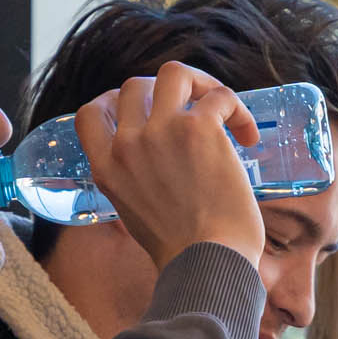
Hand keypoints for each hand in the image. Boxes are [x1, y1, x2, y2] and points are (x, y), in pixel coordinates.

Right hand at [70, 63, 262, 269]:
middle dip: (165, 92)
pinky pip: (221, 96)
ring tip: (221, 109)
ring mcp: (162, 132)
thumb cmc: (182, 250)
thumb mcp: (135, 213)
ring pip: (174, 73)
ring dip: (200, 84)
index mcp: (107, 168)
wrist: (208, 264)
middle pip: (135, 86)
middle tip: (194, 111)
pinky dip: (239, 109)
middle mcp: (127, 144)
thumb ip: (136, 182)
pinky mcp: (201, 129)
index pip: (89, 114)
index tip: (141, 109)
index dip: (113, 101)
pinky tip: (248, 135)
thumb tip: (158, 167)